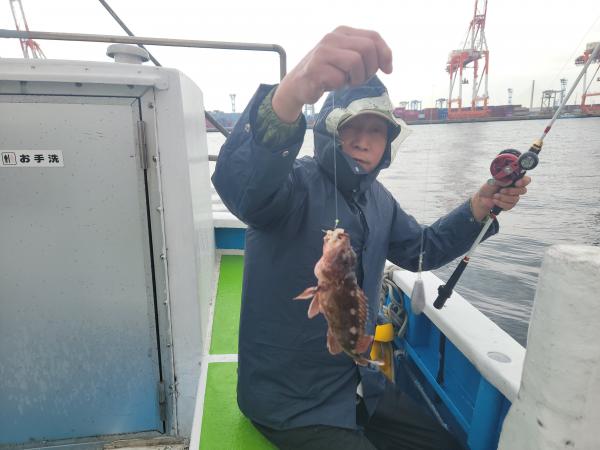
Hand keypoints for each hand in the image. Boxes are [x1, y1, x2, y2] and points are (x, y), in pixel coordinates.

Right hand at [272, 26, 392, 122]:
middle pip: (367, 48)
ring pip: (356, 62)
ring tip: (346, 82)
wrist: (297, 85)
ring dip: (356, 79)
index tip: (387, 70)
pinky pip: (340, 79)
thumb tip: (387, 65)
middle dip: (370, 69)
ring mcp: (323, 52)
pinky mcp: (316, 68)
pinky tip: (331, 85)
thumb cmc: (327, 73)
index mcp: (343, 32)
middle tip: (361, 79)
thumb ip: (365, 55)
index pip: (373, 37)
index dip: (385, 54)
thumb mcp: (347, 58)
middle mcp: (333, 38)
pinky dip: (340, 86)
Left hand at [470, 176, 531, 221]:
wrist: (482, 198)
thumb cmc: (489, 187)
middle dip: (511, 191)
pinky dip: (500, 202)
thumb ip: (503, 179)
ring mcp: (513, 197)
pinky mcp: (510, 205)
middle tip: (501, 190)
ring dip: (503, 197)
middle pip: (523, 190)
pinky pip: (509, 205)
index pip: (526, 180)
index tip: (516, 183)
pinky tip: (495, 200)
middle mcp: (515, 189)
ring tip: (495, 195)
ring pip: (515, 199)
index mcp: (513, 180)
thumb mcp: (494, 180)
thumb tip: (510, 180)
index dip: (524, 181)